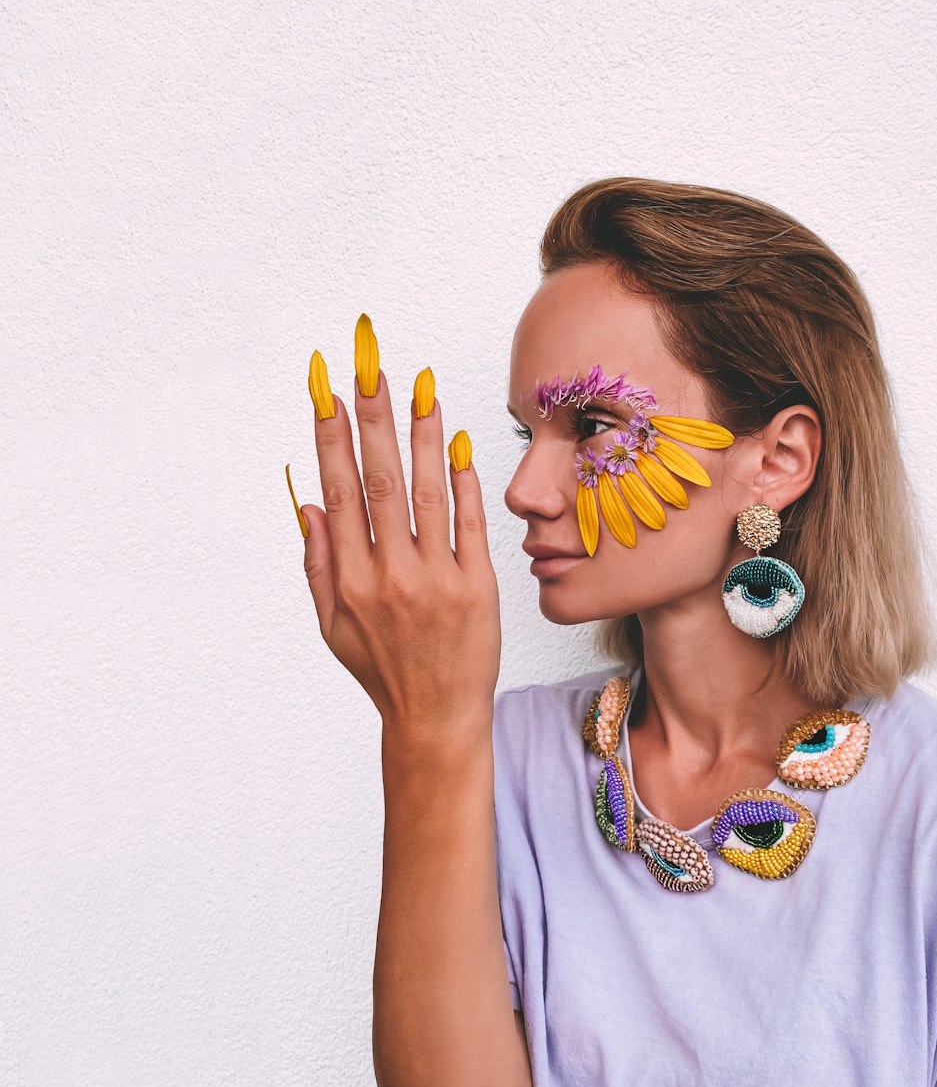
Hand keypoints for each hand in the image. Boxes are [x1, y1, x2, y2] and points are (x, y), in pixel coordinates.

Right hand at [295, 334, 500, 730]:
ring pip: (428, 492)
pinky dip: (465, 481)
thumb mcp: (332, 625)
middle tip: (371, 369)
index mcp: (349, 581)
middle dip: (373, 419)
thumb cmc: (382, 670)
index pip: (339, 493)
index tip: (329, 395)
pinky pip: (471, 524)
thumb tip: (308, 504)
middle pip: (379, 481)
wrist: (436, 717)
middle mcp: (390, 575)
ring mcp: (437, 580)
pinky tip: (459, 443)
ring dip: (423, 435)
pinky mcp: (478, 587)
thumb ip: (317, 564)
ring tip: (421, 388)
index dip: (332, 440)